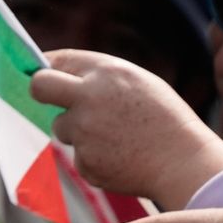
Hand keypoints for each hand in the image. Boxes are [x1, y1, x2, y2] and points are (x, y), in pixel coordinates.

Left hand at [31, 50, 222, 207]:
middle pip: (40, 87)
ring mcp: (84, 132)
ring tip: (115, 136)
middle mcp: (89, 98)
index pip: (57, 60)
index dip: (46, 66)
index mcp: (106, 72)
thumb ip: (101, 78)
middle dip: (39, 90)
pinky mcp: (85, 162)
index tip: (40, 71)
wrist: (183, 162)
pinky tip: (121, 156)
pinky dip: (94, 157)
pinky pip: (78, 155)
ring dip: (79, 131)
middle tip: (47, 98)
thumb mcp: (139, 82)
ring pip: (61, 127)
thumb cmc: (166, 119)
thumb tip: (62, 77)